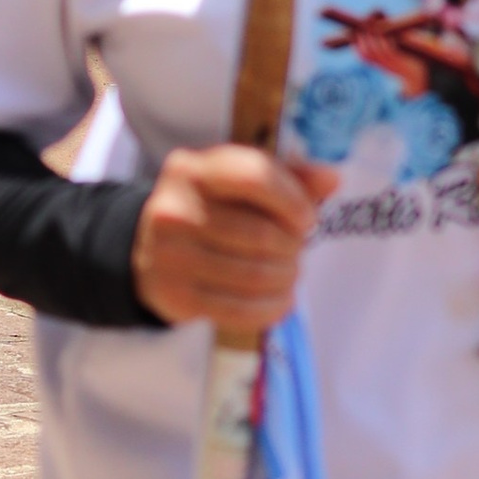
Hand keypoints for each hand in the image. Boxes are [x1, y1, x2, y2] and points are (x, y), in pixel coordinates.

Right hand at [133, 145, 336, 331]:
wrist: (147, 247)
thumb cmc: (209, 206)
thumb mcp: (239, 180)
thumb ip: (289, 176)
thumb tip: (331, 179)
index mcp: (195, 169)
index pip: (255, 177)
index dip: (293, 201)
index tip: (306, 219)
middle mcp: (176, 209)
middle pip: (260, 234)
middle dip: (292, 247)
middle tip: (298, 250)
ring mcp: (171, 255)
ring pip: (253, 275)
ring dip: (286, 278)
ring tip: (290, 273)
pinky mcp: (175, 295)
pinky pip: (238, 310)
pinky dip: (271, 308)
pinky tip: (281, 300)